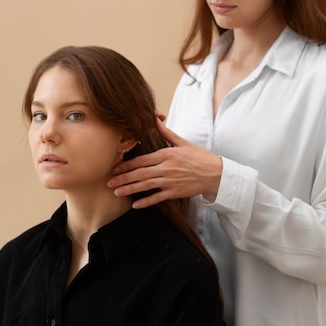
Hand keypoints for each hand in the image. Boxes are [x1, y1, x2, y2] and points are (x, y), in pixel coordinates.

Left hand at [108, 118, 222, 208]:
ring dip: (130, 189)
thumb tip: (155, 120)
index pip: (142, 160)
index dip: (127, 164)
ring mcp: (171, 181)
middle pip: (140, 173)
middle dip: (123, 178)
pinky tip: (135, 205)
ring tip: (117, 192)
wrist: (216, 173)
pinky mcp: (175, 192)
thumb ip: (167, 133)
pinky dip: (146, 202)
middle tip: (109, 182)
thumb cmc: (200, 157)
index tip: (115, 168)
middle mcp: (167, 168)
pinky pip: (158, 198)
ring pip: (146, 186)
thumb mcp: (183, 143)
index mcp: (167, 154)